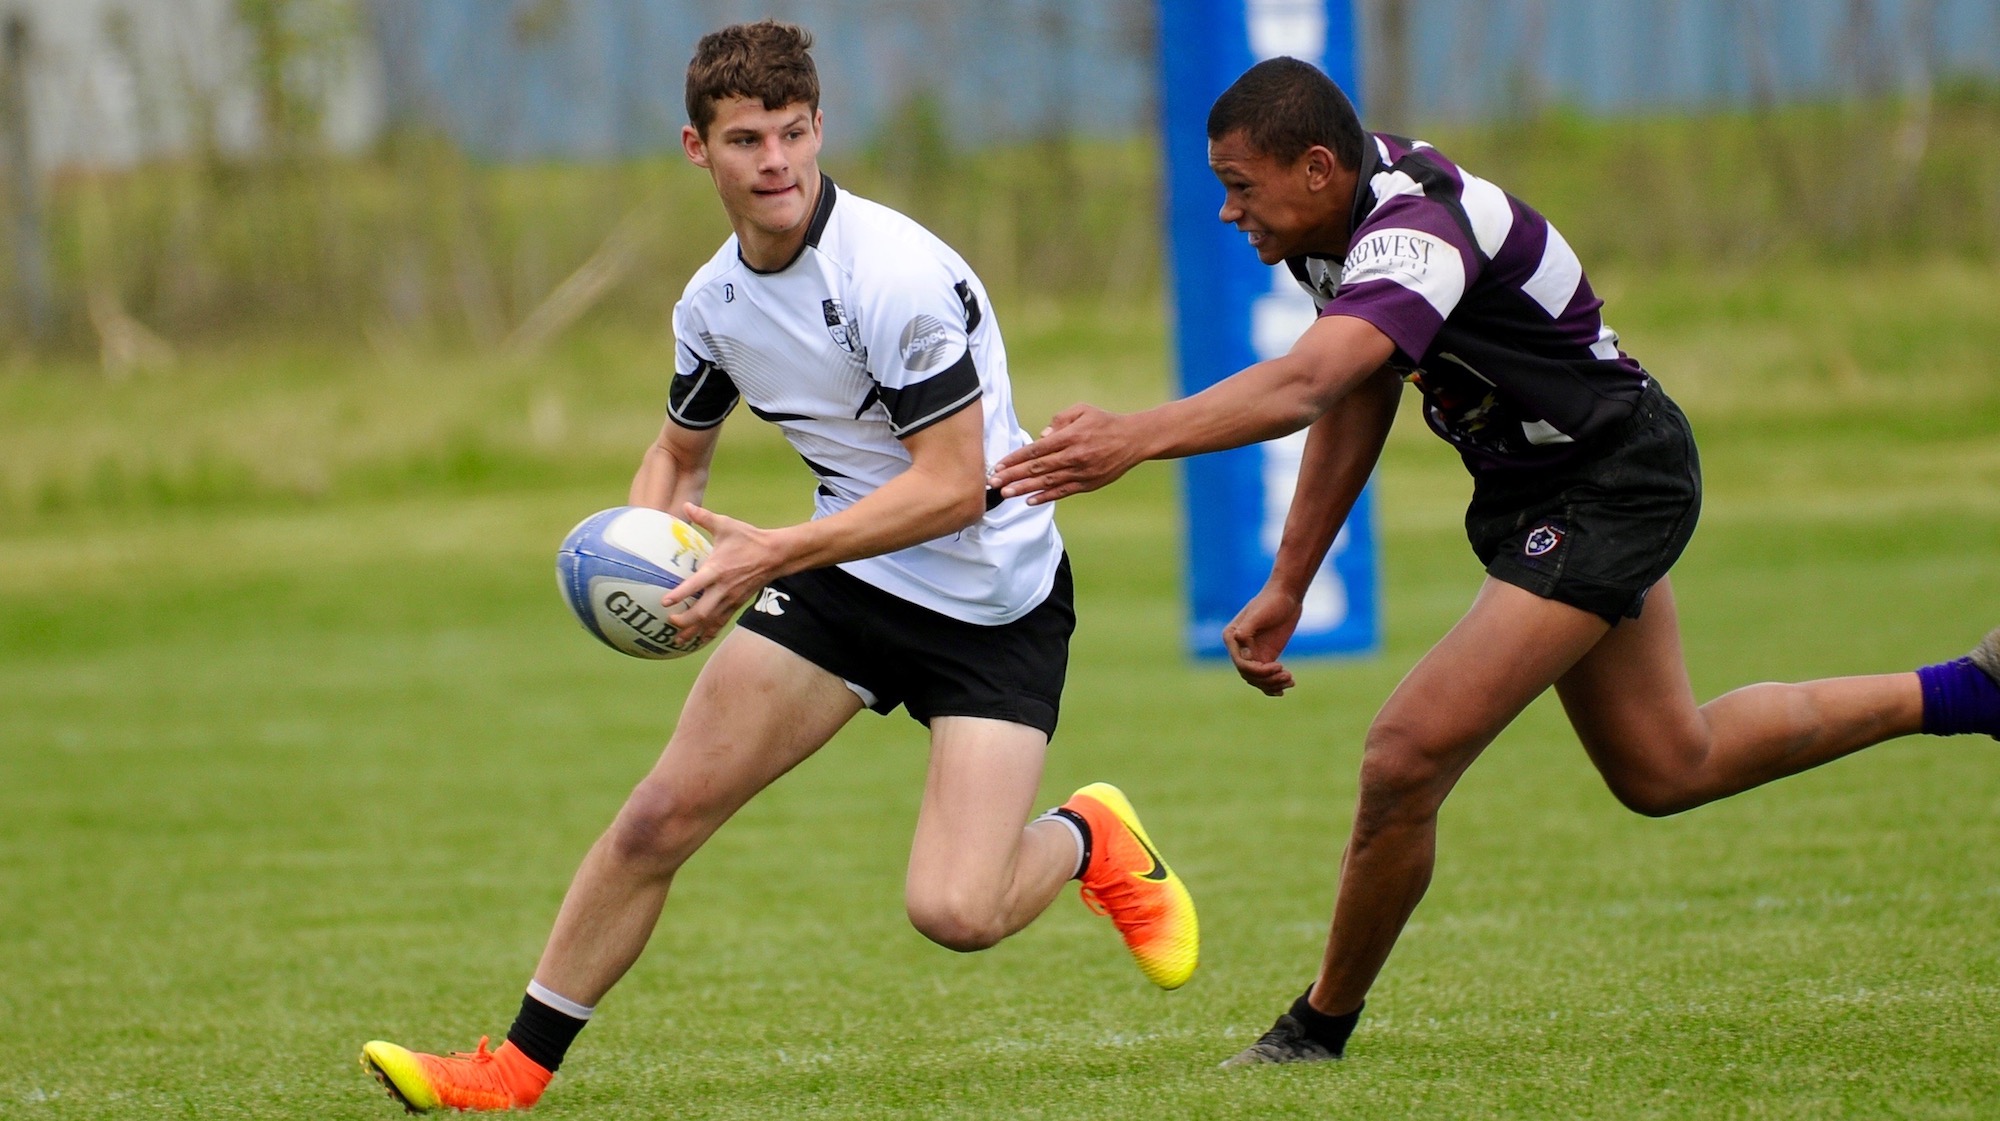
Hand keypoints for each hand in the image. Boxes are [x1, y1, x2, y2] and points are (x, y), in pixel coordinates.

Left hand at [662, 504, 787, 644]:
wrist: (776, 554)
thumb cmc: (749, 538)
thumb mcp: (726, 525)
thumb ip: (704, 517)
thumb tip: (686, 505)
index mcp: (718, 569)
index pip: (696, 585)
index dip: (680, 595)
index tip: (665, 602)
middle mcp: (723, 588)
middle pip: (702, 612)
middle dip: (685, 620)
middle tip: (669, 622)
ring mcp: (731, 598)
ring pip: (711, 621)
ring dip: (694, 631)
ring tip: (677, 640)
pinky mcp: (737, 603)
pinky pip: (721, 621)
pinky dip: (709, 631)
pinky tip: (699, 638)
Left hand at [987, 404, 1146, 503]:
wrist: (1134, 439)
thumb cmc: (1105, 422)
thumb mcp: (1082, 410)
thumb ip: (1060, 420)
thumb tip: (1041, 436)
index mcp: (1070, 437)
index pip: (1035, 450)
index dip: (1015, 458)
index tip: (999, 465)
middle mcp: (1073, 456)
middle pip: (1036, 468)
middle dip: (1012, 476)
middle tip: (993, 483)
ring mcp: (1080, 472)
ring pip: (1047, 482)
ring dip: (1024, 489)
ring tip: (1006, 494)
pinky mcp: (1088, 484)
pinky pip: (1062, 492)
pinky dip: (1045, 497)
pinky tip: (1030, 500)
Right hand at [1223, 586, 1303, 695]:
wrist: (1287, 595)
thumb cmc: (1271, 601)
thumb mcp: (1258, 614)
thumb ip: (1246, 630)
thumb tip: (1241, 646)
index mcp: (1232, 637)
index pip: (1241, 663)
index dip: (1258, 670)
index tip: (1278, 666)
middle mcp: (1239, 648)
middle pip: (1249, 674)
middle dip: (1267, 679)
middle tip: (1287, 675)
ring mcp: (1253, 652)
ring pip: (1258, 678)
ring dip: (1273, 683)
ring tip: (1290, 679)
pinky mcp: (1265, 655)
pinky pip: (1265, 675)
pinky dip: (1273, 685)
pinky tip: (1284, 688)